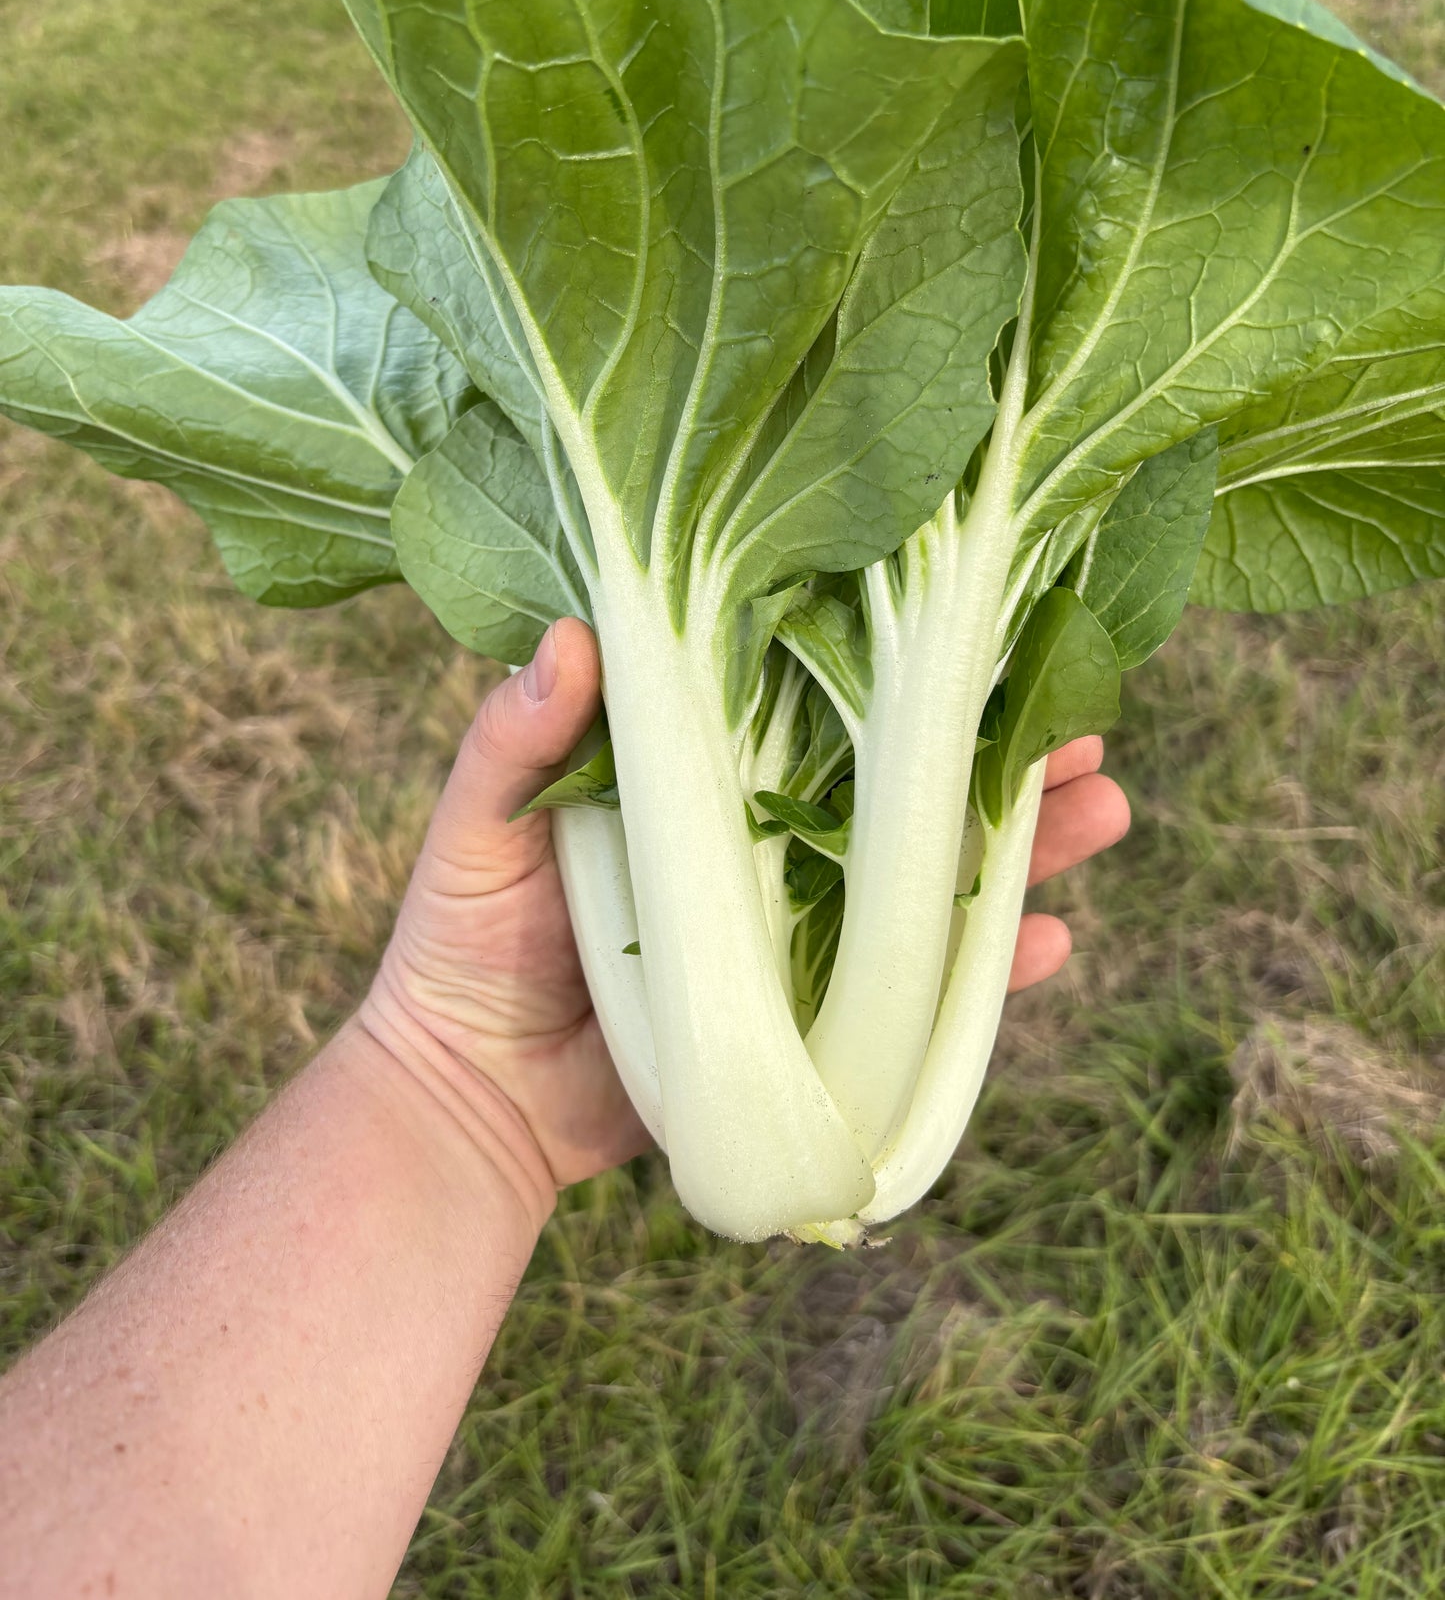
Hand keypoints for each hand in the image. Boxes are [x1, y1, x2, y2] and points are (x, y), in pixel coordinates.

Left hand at [363, 619, 1130, 1197]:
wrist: (466, 1101)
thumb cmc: (457, 941)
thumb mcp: (474, 828)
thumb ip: (512, 741)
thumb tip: (571, 633)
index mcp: (707, 768)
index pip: (822, 691)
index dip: (904, 653)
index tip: (987, 617)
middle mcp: (769, 831)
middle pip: (904, 774)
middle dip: (999, 743)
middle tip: (1090, 721)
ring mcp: (801, 925)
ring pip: (933, 871)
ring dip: (1022, 841)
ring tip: (1107, 807)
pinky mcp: (812, 1017)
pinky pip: (917, 994)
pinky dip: (986, 973)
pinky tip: (1053, 943)